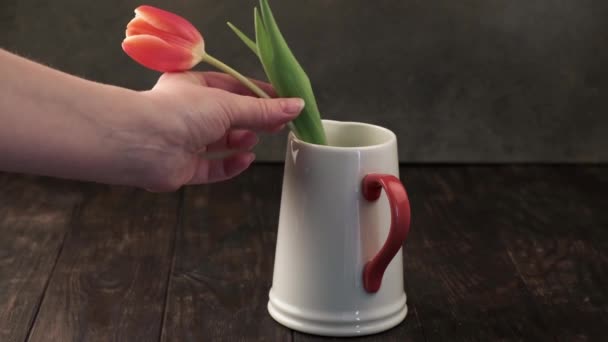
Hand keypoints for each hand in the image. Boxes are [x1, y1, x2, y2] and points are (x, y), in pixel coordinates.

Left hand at [134, 71, 303, 191]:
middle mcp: (188, 112)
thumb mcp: (228, 104)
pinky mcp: (184, 167)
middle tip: (280, 124)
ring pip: (221, 142)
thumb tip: (295, 106)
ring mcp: (185, 140)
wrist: (142, 143)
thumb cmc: (178, 112)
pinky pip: (213, 166)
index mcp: (193, 86)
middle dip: (254, 120)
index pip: (233, 87)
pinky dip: (231, 164)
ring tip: (254, 138)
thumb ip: (263, 109)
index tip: (284, 101)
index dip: (259, 94)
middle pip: (230, 116)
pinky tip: (246, 158)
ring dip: (241, 140)